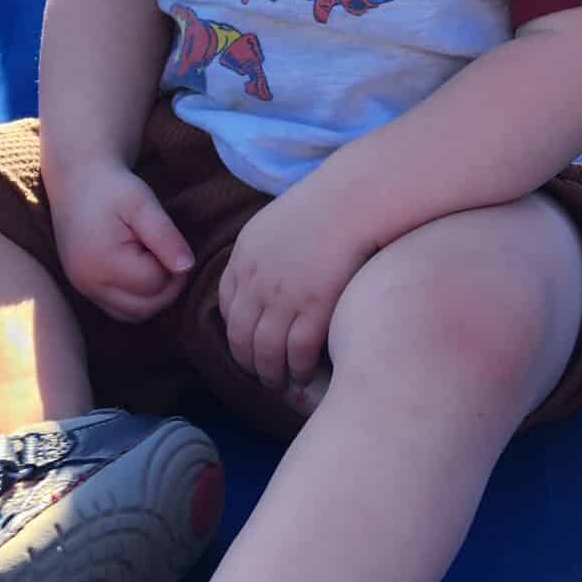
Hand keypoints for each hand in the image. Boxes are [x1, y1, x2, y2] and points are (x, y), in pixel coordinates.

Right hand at [50, 159, 193, 321]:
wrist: (77, 179)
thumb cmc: (112, 187)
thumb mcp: (142, 203)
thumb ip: (165, 235)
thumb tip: (187, 267)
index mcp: (102, 261)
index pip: (155, 284)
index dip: (173, 267)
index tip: (170, 241)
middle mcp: (88, 282)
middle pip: (145, 308)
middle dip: (167, 287)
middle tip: (170, 255)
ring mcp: (83, 288)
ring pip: (133, 315)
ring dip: (154, 297)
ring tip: (157, 262)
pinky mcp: (84, 288)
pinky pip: (119, 309)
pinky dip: (138, 299)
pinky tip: (142, 270)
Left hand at [218, 184, 370, 397]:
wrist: (354, 198)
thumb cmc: (325, 204)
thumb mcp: (275, 222)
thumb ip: (263, 251)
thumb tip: (266, 276)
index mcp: (244, 257)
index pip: (228, 307)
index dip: (235, 332)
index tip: (246, 345)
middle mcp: (257, 281)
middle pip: (241, 336)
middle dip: (247, 362)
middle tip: (260, 375)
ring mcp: (284, 295)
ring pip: (266, 351)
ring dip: (270, 373)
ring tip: (280, 383)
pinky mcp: (315, 306)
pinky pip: (299, 351)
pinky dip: (298, 369)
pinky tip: (303, 376)